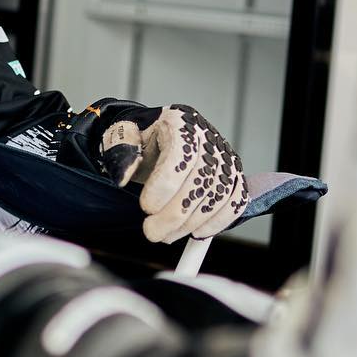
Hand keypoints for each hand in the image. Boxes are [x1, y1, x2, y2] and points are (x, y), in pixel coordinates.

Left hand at [100, 103, 247, 243]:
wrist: (156, 139)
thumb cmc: (140, 141)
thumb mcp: (119, 139)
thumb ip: (119, 154)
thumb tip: (123, 177)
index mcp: (179, 121)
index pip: (182, 155)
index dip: (166, 186)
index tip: (146, 208)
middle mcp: (207, 136)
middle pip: (202, 180)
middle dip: (175, 213)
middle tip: (152, 232)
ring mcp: (224, 155)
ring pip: (219, 195)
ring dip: (192, 222)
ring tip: (166, 235)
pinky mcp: (233, 174)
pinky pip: (236, 201)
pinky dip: (218, 221)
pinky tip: (196, 233)